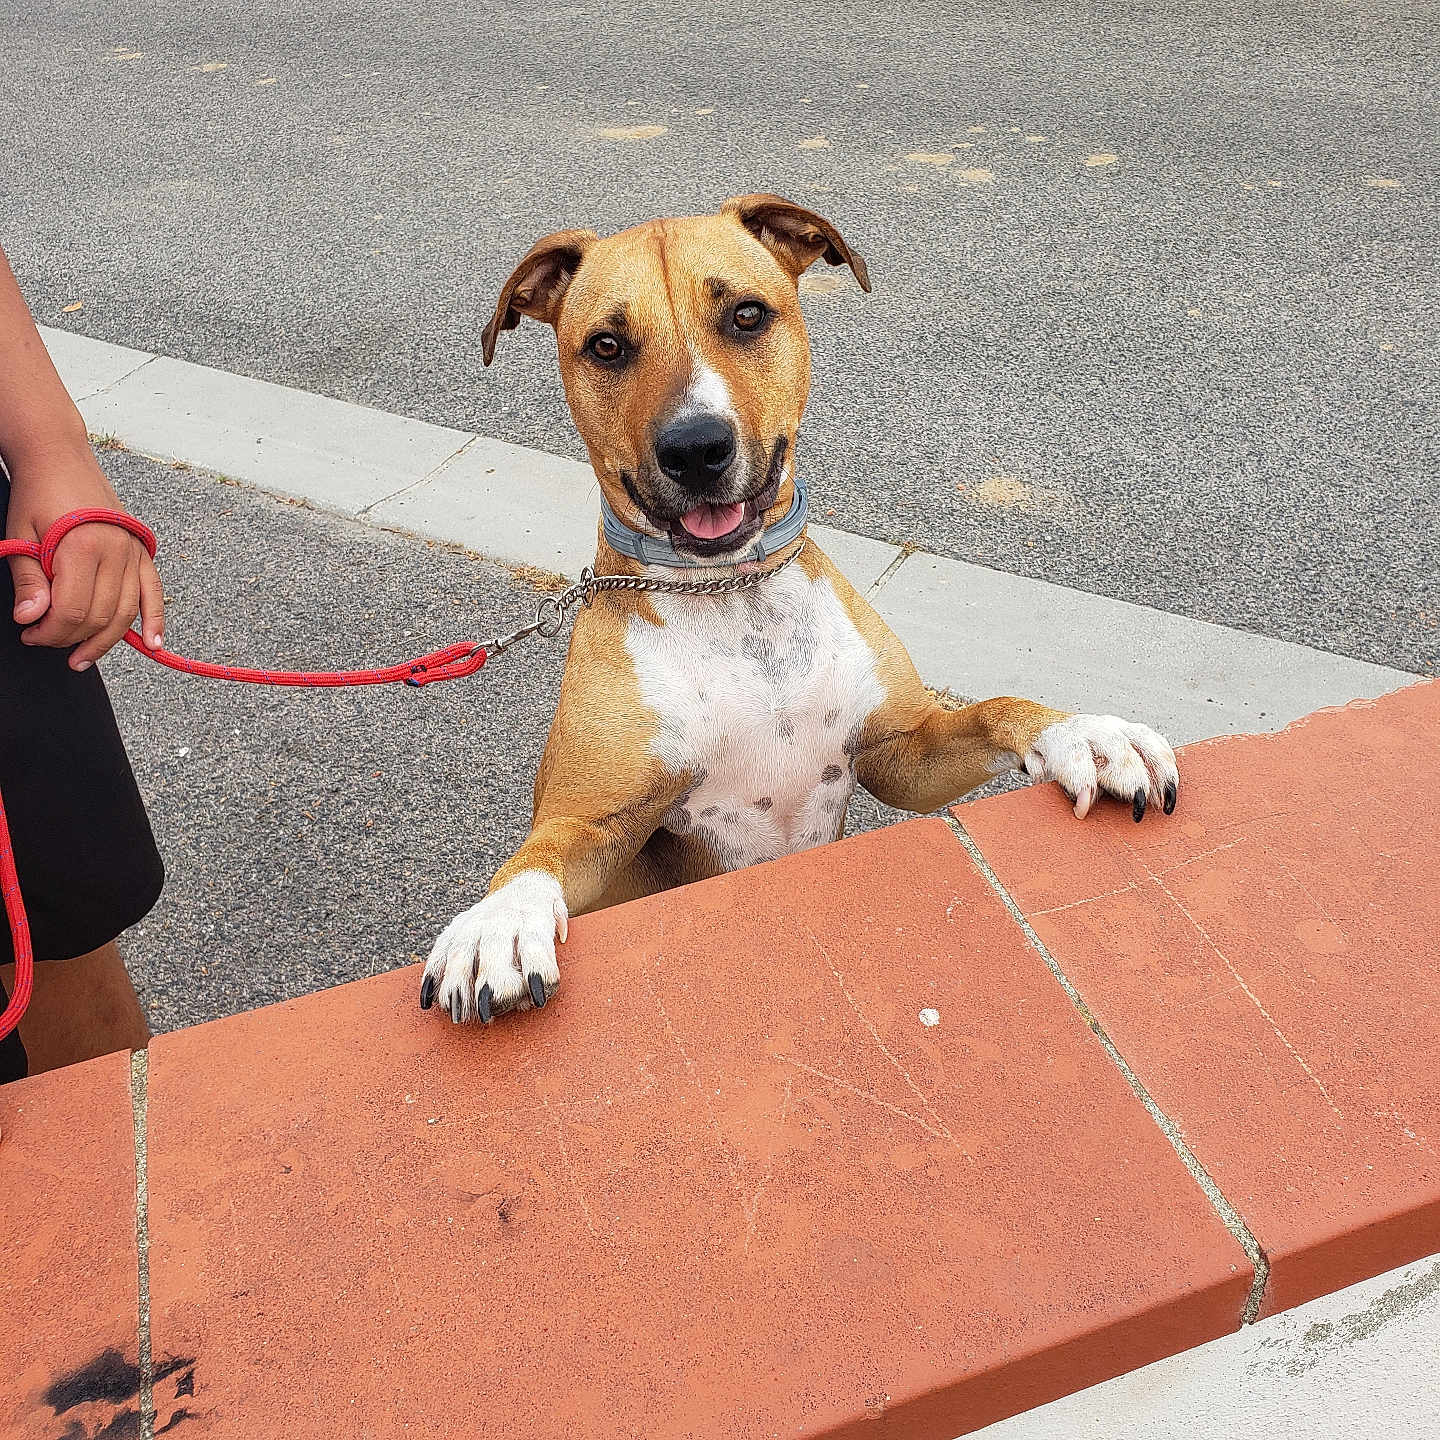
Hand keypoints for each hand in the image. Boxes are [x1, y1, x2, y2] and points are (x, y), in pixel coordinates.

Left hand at [6, 448, 163, 669]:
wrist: (60, 457)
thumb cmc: (37, 494)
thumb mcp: (21, 536)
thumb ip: (28, 580)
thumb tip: (31, 619)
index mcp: (82, 548)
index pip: (72, 610)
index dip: (50, 631)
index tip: (30, 634)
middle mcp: (115, 552)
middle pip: (99, 616)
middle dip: (71, 637)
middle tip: (44, 641)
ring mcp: (132, 553)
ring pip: (125, 612)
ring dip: (105, 640)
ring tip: (82, 656)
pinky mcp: (140, 552)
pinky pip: (153, 593)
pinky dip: (155, 620)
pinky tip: (153, 643)